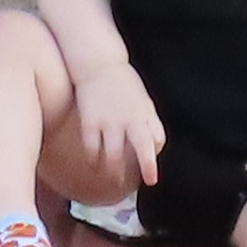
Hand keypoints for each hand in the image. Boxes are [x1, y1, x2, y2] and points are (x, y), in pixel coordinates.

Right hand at [65, 55, 162, 186]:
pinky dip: (94, 162)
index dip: (154, 156)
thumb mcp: (142, 100)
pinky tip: (94, 165)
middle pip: (143, 151)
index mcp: (145, 113)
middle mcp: (130, 120)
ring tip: (115, 179)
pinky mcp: (89, 122)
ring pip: (114, 157)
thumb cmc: (122, 82)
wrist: (98, 62)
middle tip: (143, 183)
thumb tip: (154, 146)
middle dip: (146, 169)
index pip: (157, 140)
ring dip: (115, 173)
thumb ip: (148, 122)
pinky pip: (92, 150)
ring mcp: (109, 122)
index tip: (150, 168)